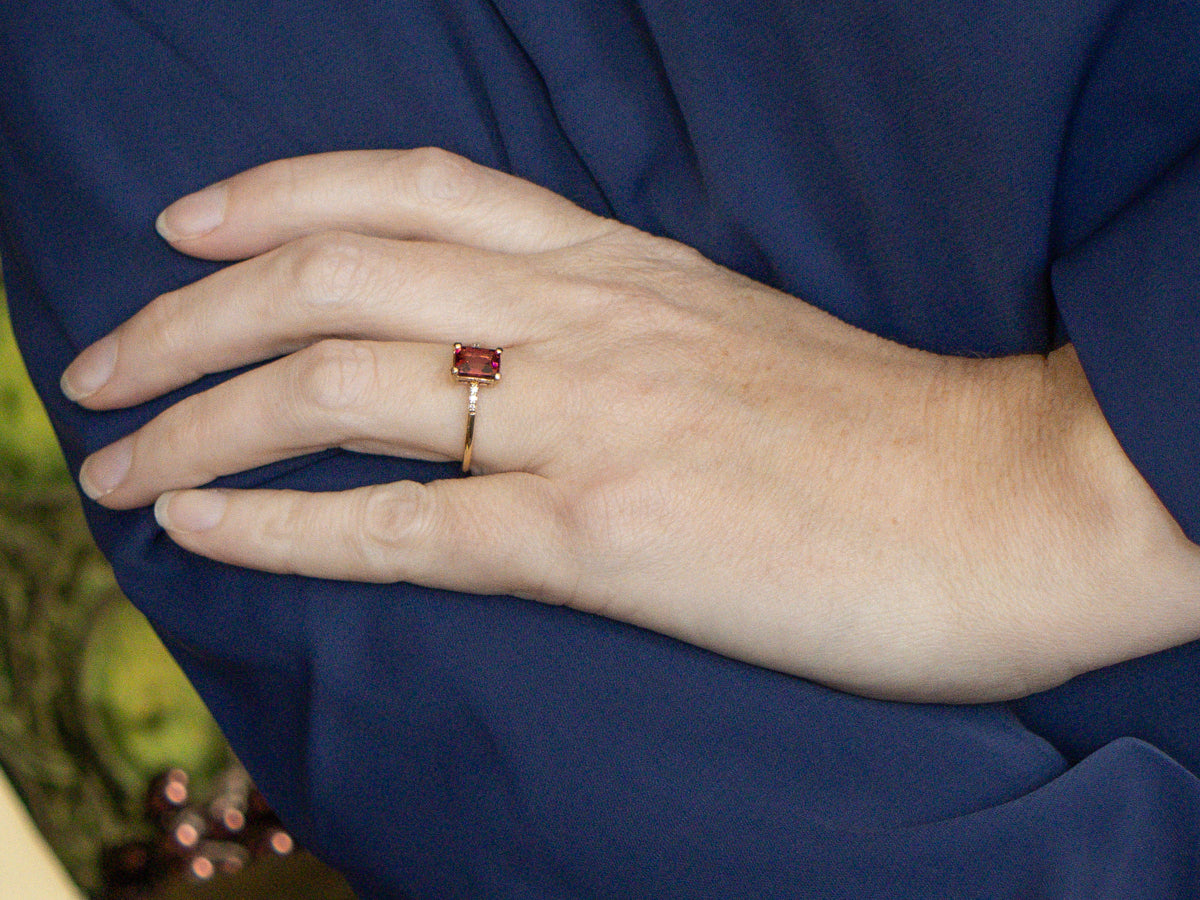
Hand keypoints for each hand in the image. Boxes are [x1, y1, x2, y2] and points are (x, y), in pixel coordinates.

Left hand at [63, 149, 1199, 701]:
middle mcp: (584, 319)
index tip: (186, 225)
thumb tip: (518, 357)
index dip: (276, 192)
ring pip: (339, 387)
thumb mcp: (731, 338)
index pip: (412, 186)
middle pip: (335, 274)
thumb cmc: (881, 430)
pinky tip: (197, 527)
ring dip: (197, 418)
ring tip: (109, 461)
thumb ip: (618, 329)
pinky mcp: (604, 535)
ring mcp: (586, 421)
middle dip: (188, 314)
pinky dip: (281, 523)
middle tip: (99, 366)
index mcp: (620, 265)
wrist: (1009, 499)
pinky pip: (401, 525)